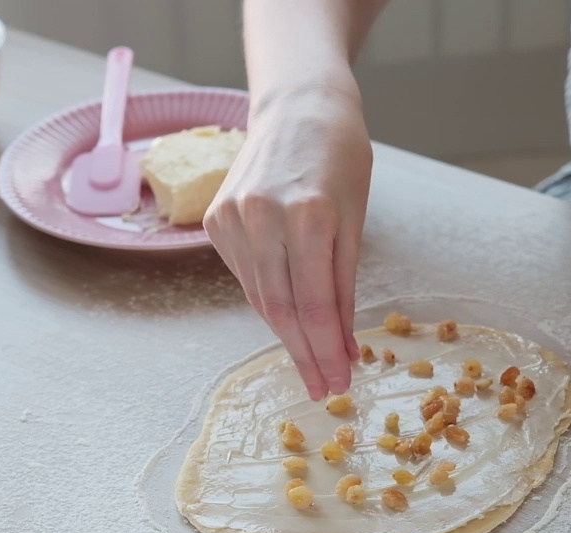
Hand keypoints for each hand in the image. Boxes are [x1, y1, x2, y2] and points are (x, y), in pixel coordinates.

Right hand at [205, 87, 373, 400]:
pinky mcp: (215, 220)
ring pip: (260, 298)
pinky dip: (267, 302)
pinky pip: (246, 276)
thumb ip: (345, 284)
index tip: (340, 383)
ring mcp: (232, 217)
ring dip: (286, 336)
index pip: (316, 305)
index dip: (327, 351)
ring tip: (311, 365)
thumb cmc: (339, 157)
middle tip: (324, 389)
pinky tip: (287, 321)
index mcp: (308, 215)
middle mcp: (262, 216)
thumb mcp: (355, 219)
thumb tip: (345, 346)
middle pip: (282, 309)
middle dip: (306, 355)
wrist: (298, 106)